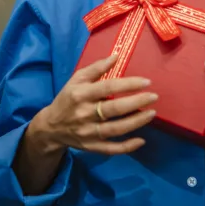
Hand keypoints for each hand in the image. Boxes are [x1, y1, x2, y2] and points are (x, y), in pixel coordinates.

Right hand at [30, 55, 157, 155]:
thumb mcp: (76, 80)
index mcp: (81, 94)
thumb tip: (116, 56)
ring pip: (116, 129)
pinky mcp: (91, 147)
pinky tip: (141, 140)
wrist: (51, 127)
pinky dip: (127, 147)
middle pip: (114, 109)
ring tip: (151, 113)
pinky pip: (111, 149)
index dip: (128, 84)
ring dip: (136, 122)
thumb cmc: (68, 99)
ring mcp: (88, 132)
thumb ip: (96, 68)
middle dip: (136, 102)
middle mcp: (84, 113)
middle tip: (153, 96)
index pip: (108, 87)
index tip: (146, 81)